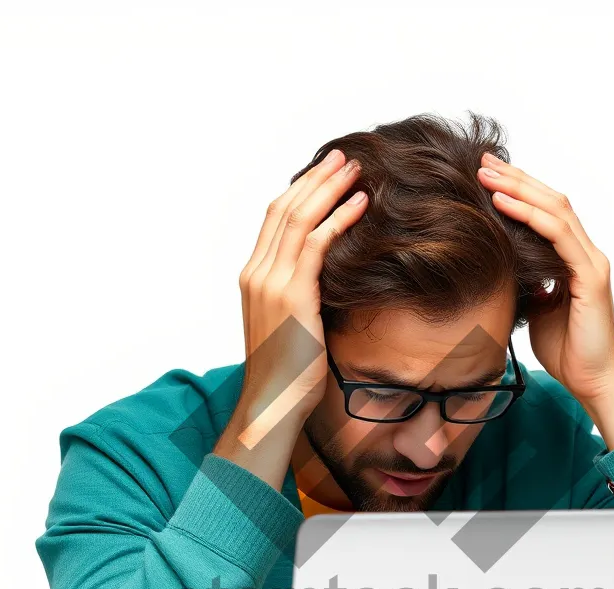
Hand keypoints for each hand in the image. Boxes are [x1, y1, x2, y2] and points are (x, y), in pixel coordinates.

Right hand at [214, 149, 367, 486]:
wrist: (272, 405)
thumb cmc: (287, 375)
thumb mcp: (290, 326)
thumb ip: (300, 297)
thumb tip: (326, 282)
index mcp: (253, 278)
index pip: (274, 220)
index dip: (301, 191)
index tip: (326, 173)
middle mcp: (256, 274)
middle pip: (284, 209)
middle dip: (316, 179)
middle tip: (343, 157)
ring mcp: (270, 283)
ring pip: (299, 219)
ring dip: (329, 189)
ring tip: (355, 169)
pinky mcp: (292, 295)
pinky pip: (316, 244)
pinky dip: (338, 219)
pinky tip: (360, 205)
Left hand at [477, 153, 613, 448]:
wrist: (594, 383)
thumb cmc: (568, 352)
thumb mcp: (536, 311)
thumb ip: (527, 285)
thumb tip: (502, 269)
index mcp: (575, 260)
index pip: (548, 212)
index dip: (519, 191)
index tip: (487, 176)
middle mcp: (587, 254)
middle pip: (551, 201)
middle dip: (516, 179)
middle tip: (482, 161)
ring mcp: (591, 263)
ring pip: (555, 210)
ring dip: (518, 189)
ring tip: (487, 175)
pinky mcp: (590, 278)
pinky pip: (558, 236)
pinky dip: (529, 216)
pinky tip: (503, 204)